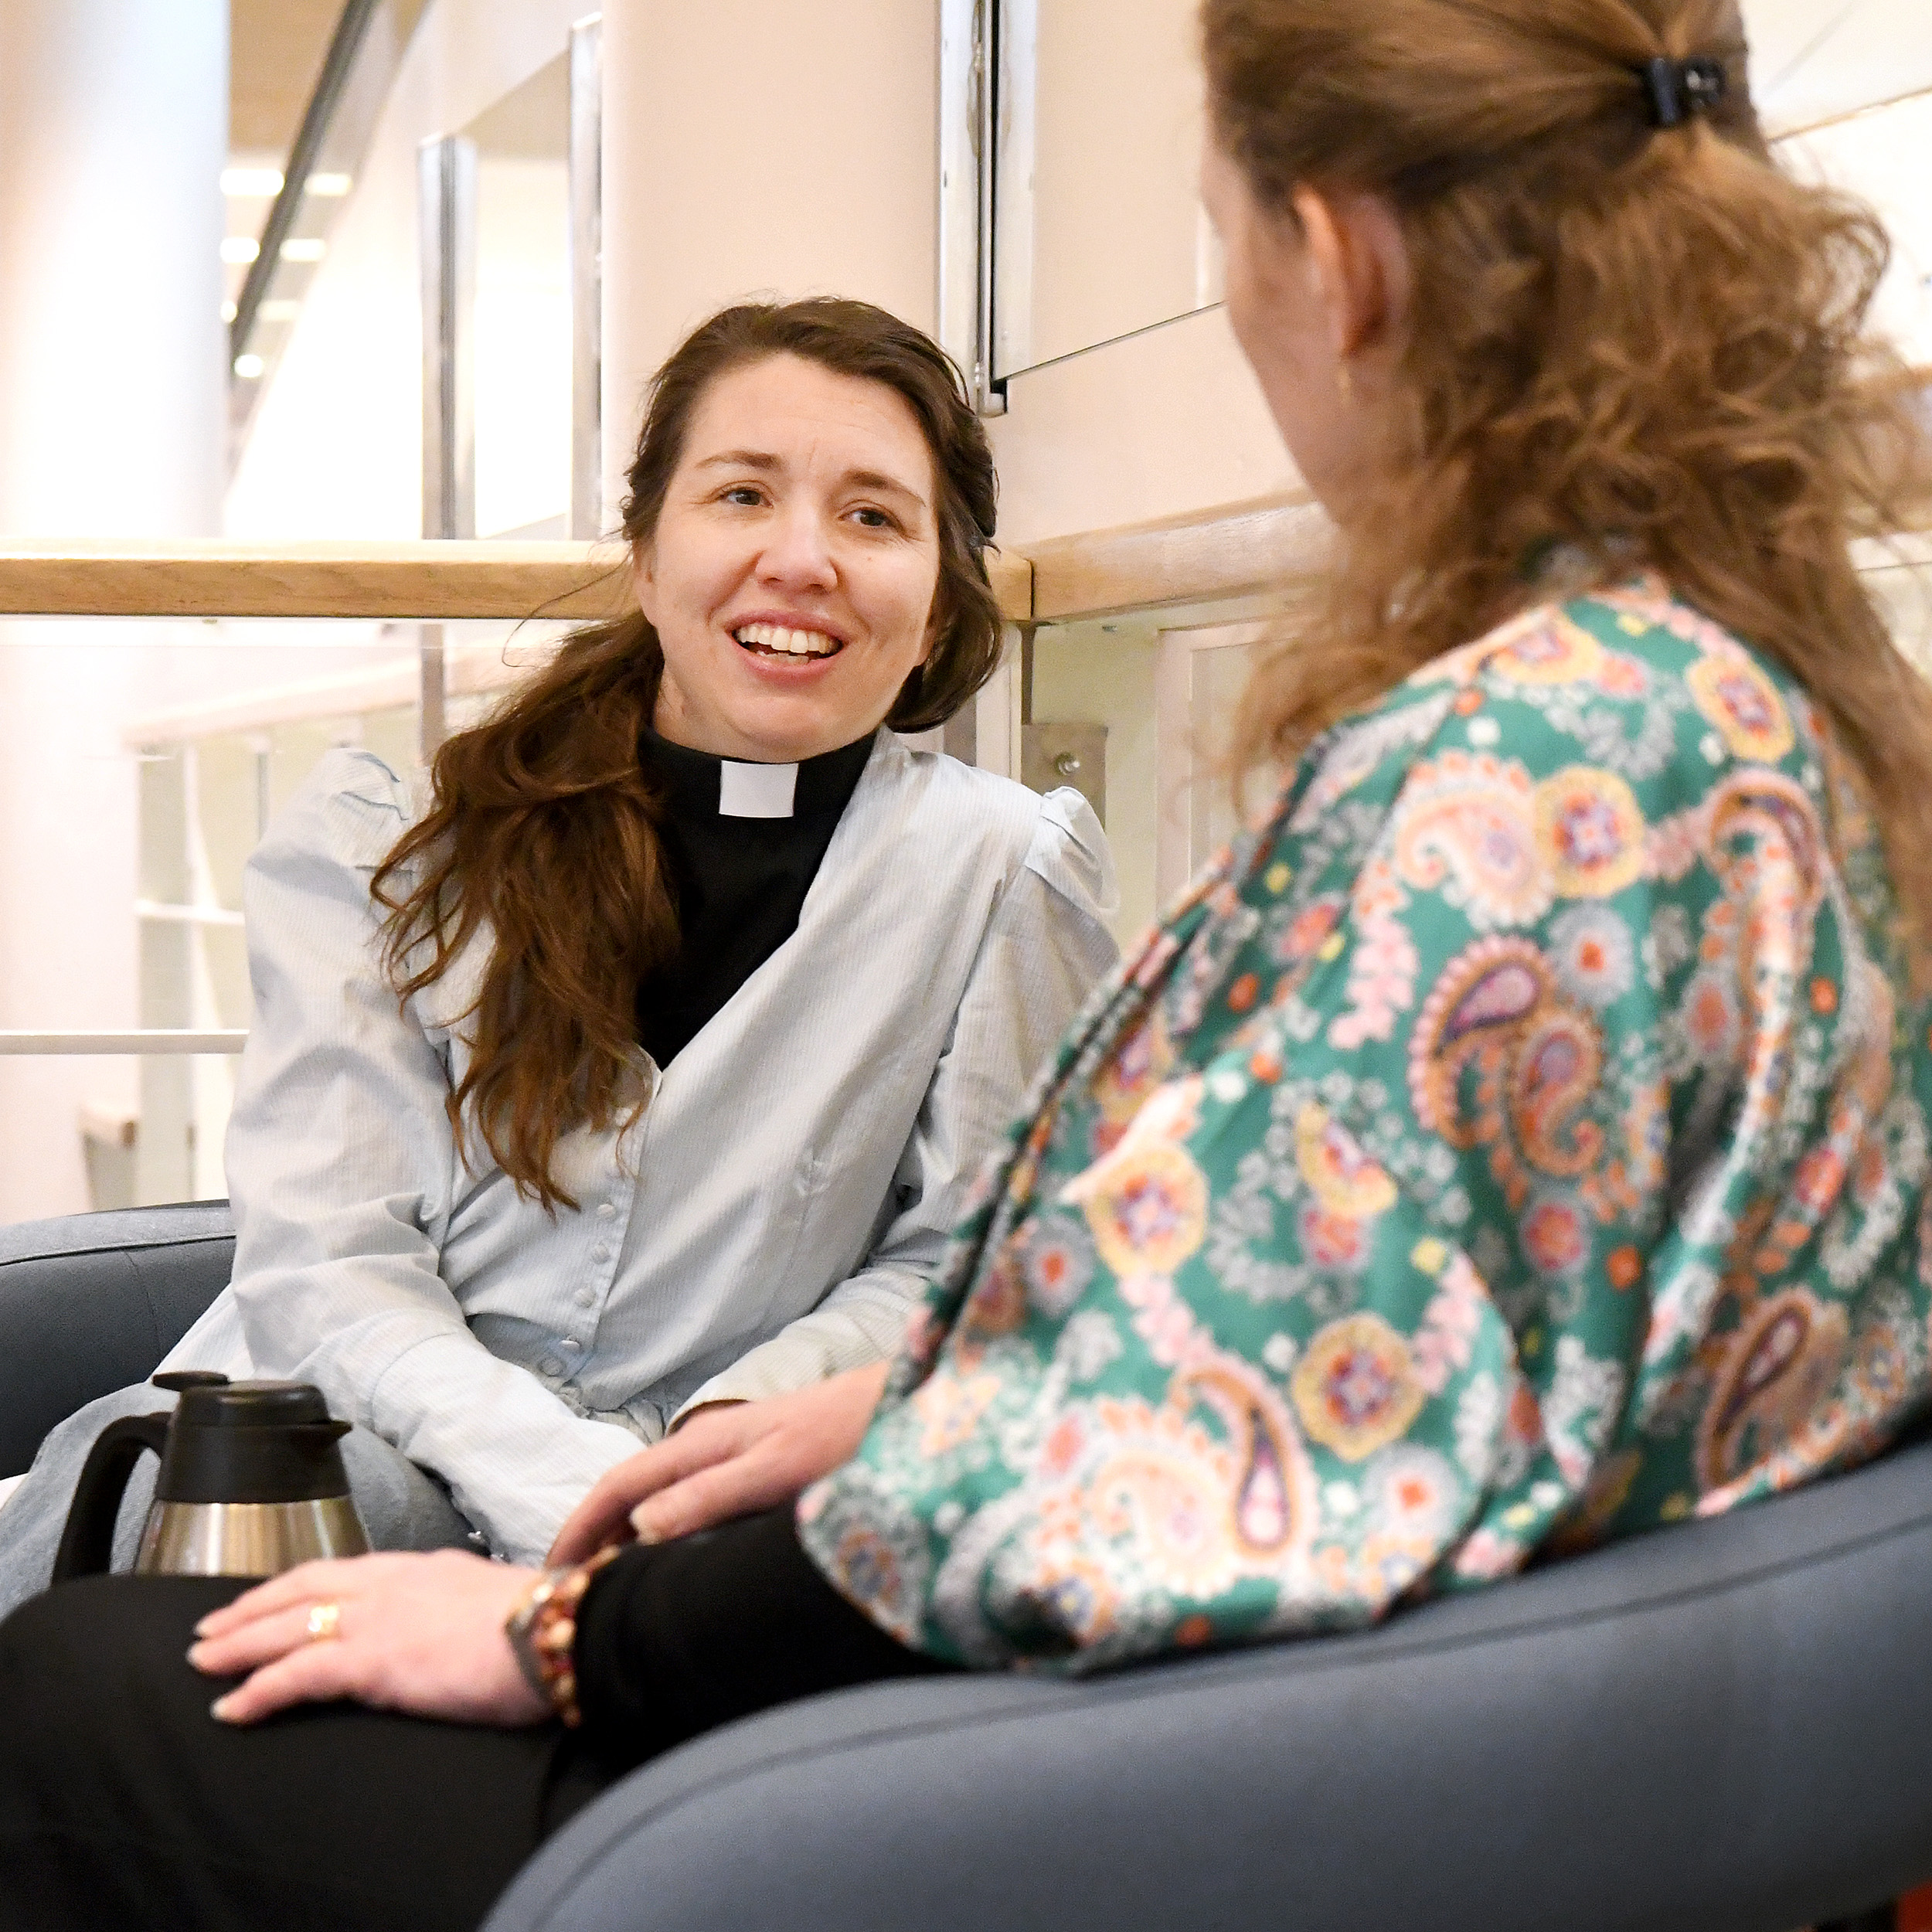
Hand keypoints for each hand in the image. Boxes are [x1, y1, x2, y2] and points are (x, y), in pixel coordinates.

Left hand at [188, 1550, 549, 1728]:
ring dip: (241, 1644)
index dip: (301, 1585)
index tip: (271, 1598)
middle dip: (253, 1608)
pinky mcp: (374, 1658)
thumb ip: (460, 1608)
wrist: (561, 1628)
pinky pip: (299, 1674)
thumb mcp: (491, 1601)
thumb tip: (457, 1626)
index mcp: (424, 1567)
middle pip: (304, 1587)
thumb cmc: (545, 1622)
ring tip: (205, 1662)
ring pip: (290, 1624)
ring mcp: (380, 1616)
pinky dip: (259, 1689)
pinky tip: (233, 1707)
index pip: (347, 1572)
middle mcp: (394, 1581)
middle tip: (212, 1628)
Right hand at [548, 1360, 889, 1564]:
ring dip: (626, 1536)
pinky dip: (663, 1532)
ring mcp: (732, 1455)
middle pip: (632, 1493)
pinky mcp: (757, 1467)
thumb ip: (710, 1496)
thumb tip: (637, 1527)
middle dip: (593, 1536)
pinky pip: (690, 1503)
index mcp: (703, 1444)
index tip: (547, 1574)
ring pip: (660, 1499)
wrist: (902, 1404)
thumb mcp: (776, 1470)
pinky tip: (672, 1560)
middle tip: (567, 1592)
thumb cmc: (846, 1434)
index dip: (579, 1528)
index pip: (620, 1486)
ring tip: (608, 1584)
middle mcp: (708, 1446)